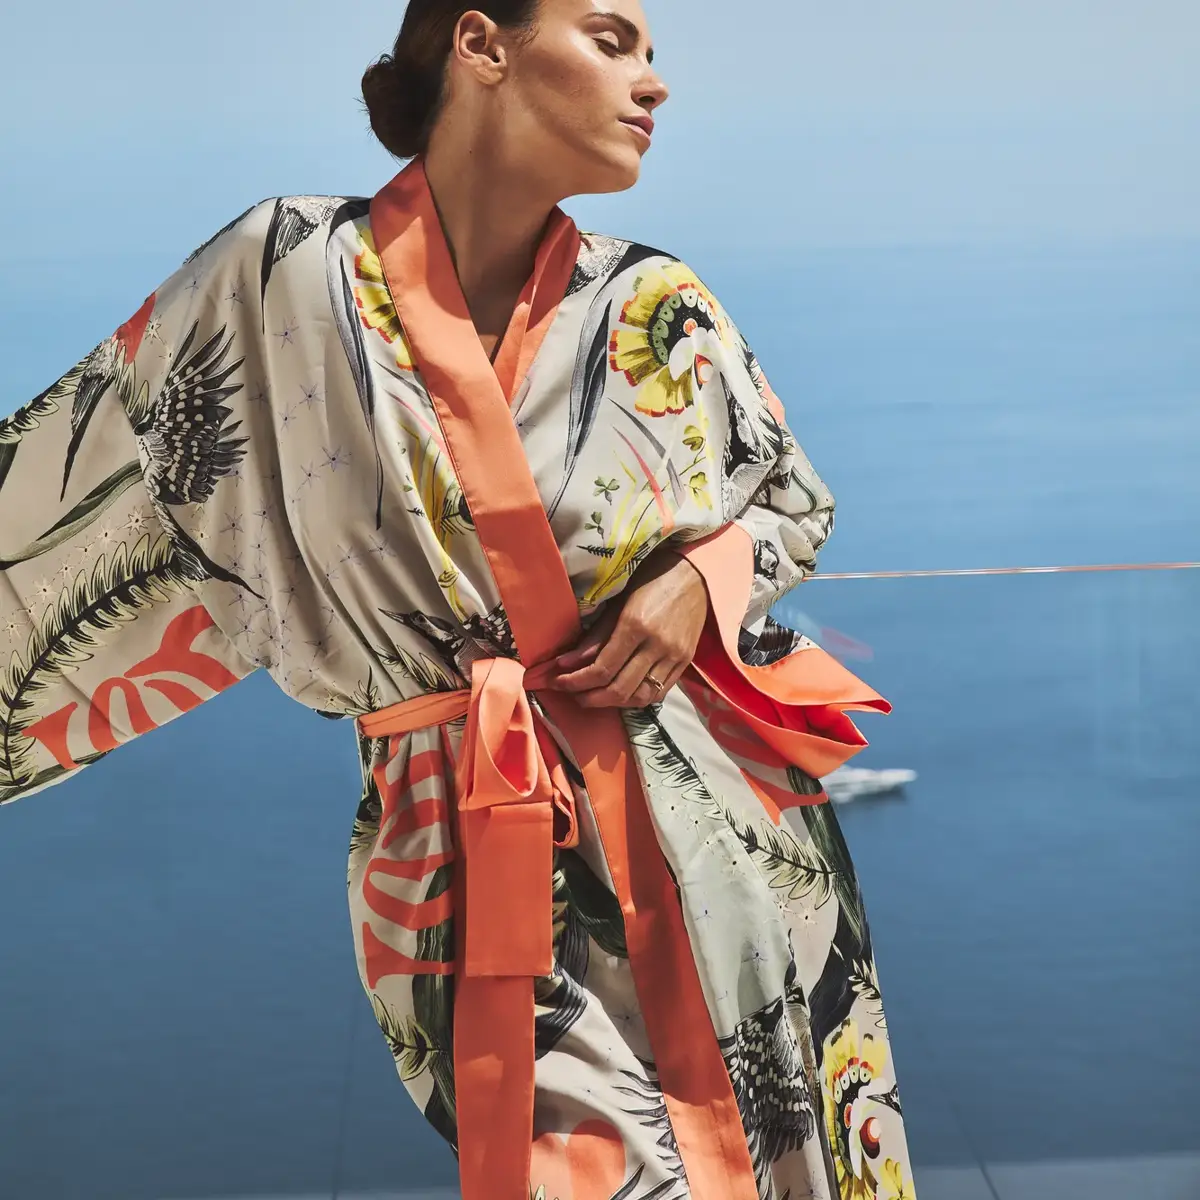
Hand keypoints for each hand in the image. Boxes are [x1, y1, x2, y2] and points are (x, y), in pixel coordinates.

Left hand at [548, 548, 708, 708]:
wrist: (693, 573)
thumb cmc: (650, 579)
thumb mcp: (617, 602)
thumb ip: (594, 636)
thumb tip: (566, 663)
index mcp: (636, 625)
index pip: (602, 669)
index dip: (576, 682)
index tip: (558, 682)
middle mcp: (657, 645)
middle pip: (620, 689)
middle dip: (590, 697)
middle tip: (571, 693)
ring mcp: (674, 656)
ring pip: (640, 697)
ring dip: (612, 703)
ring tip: (593, 696)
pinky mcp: (685, 662)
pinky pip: (658, 693)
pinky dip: (635, 698)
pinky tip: (620, 693)